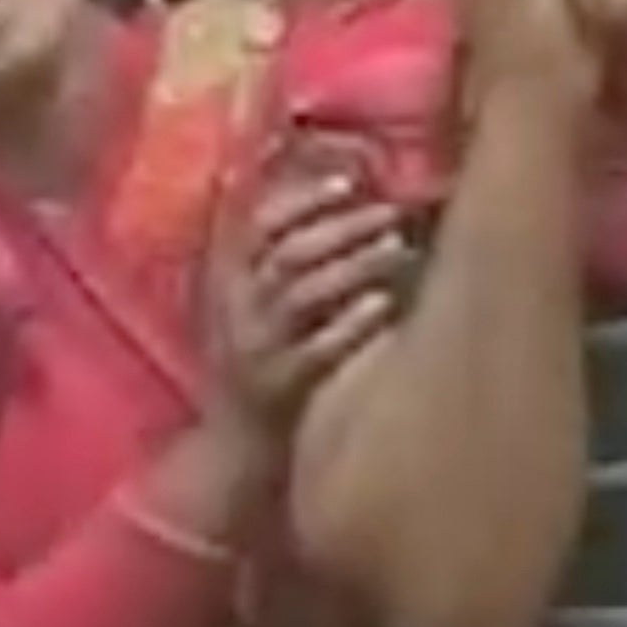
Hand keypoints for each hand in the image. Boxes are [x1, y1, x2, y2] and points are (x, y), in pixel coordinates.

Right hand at [203, 165, 413, 439]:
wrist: (235, 445)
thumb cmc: (256, 358)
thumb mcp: (245, 302)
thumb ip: (270, 254)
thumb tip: (314, 195)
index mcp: (225, 277)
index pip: (260, 223)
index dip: (303, 199)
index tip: (350, 182)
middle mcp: (235, 307)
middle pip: (289, 253)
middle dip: (344, 226)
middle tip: (394, 212)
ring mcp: (255, 347)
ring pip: (304, 293)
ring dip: (355, 265)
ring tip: (401, 248)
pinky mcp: (278, 386)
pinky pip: (318, 348)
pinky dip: (352, 323)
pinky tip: (387, 305)